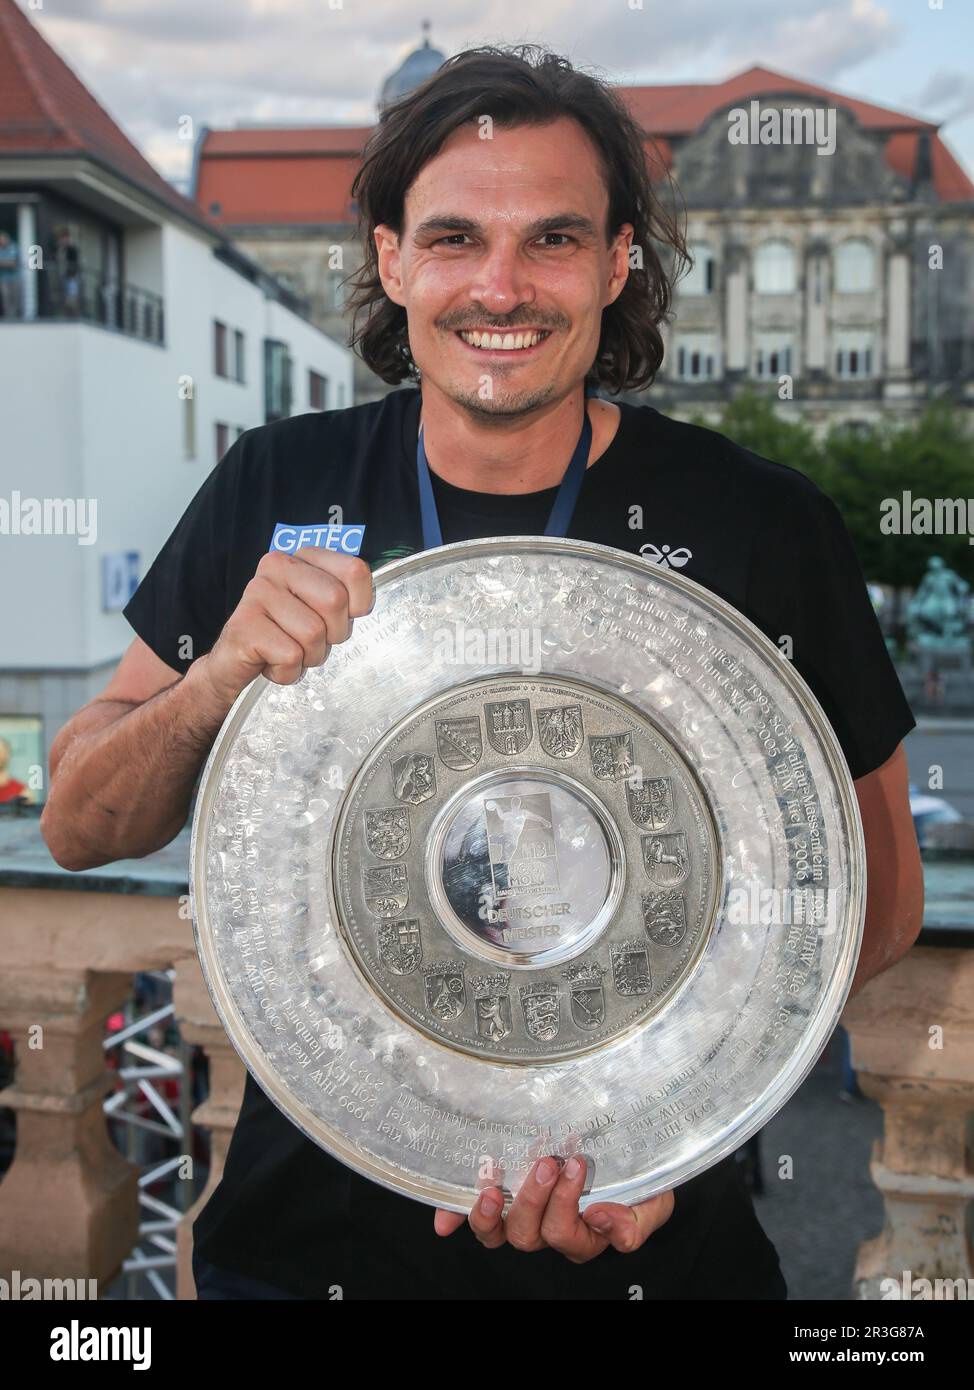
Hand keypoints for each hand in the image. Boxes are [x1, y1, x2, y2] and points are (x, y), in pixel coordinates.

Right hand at [193, 550, 374, 706]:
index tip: (339, 618)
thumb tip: (365, 603)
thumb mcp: (321, 611)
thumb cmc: (285, 636)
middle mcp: (276, 566)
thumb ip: (344, 596)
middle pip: (335, 601)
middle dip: (332, 634)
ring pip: (313, 633)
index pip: (354, 570)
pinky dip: (289, 672)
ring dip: (309, 656)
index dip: (359, 605)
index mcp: (302, 557)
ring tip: (288, 651)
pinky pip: (291, 656)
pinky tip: (271, 662)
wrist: (233, 664)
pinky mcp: (244, 626)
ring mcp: (256, 593)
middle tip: (311, 641)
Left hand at [433, 1155, 674, 1263]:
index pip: (566, 1233)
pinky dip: (458, 1216)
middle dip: (534, 1199)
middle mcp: (547, 1229)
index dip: (565, 1204)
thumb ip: (634, 1222)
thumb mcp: (651, 1201)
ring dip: (490, 1213)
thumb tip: (601, 1219)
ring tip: (492, 1186)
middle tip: (546, 1162)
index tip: (576, 1163)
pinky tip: (445, 1219)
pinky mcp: (500, 1197)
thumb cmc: (639, 1176)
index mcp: (582, 1235)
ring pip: (497, 1232)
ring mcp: (520, 1214)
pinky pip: (473, 1216)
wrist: (626, 1146)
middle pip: (528, 1234)